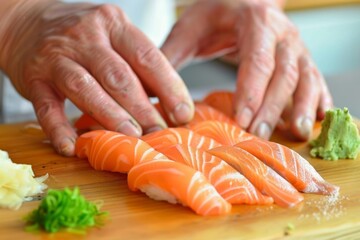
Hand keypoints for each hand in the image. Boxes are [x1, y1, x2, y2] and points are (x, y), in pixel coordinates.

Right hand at [0, 0, 193, 155]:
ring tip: (131, 139)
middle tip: (160, 134)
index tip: (183, 114)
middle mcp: (85, 36)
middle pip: (119, 76)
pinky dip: (59, 129)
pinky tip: (72, 146)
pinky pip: (47, 107)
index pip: (147, 57)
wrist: (27, 23)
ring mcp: (57, 56)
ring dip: (111, 116)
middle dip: (143, 109)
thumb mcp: (114, 36)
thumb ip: (138, 66)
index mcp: (113, 24)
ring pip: (86, 88)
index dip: (169, 88)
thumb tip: (171, 103)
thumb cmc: (82, 36)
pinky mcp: (33, 78)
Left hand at [161, 0, 332, 139]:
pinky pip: (315, 79)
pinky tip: (314, 119)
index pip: (256, 60)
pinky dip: (317, 100)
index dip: (251, 91)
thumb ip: (170, 56)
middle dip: (271, 107)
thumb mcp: (190, 28)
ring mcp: (297, 46)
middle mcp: (282, 33)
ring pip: (305, 78)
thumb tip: (149, 91)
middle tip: (257, 135)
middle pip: (283, 73)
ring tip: (295, 132)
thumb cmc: (216, 14)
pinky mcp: (302, 58)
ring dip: (300, 107)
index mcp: (255, 21)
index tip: (241, 120)